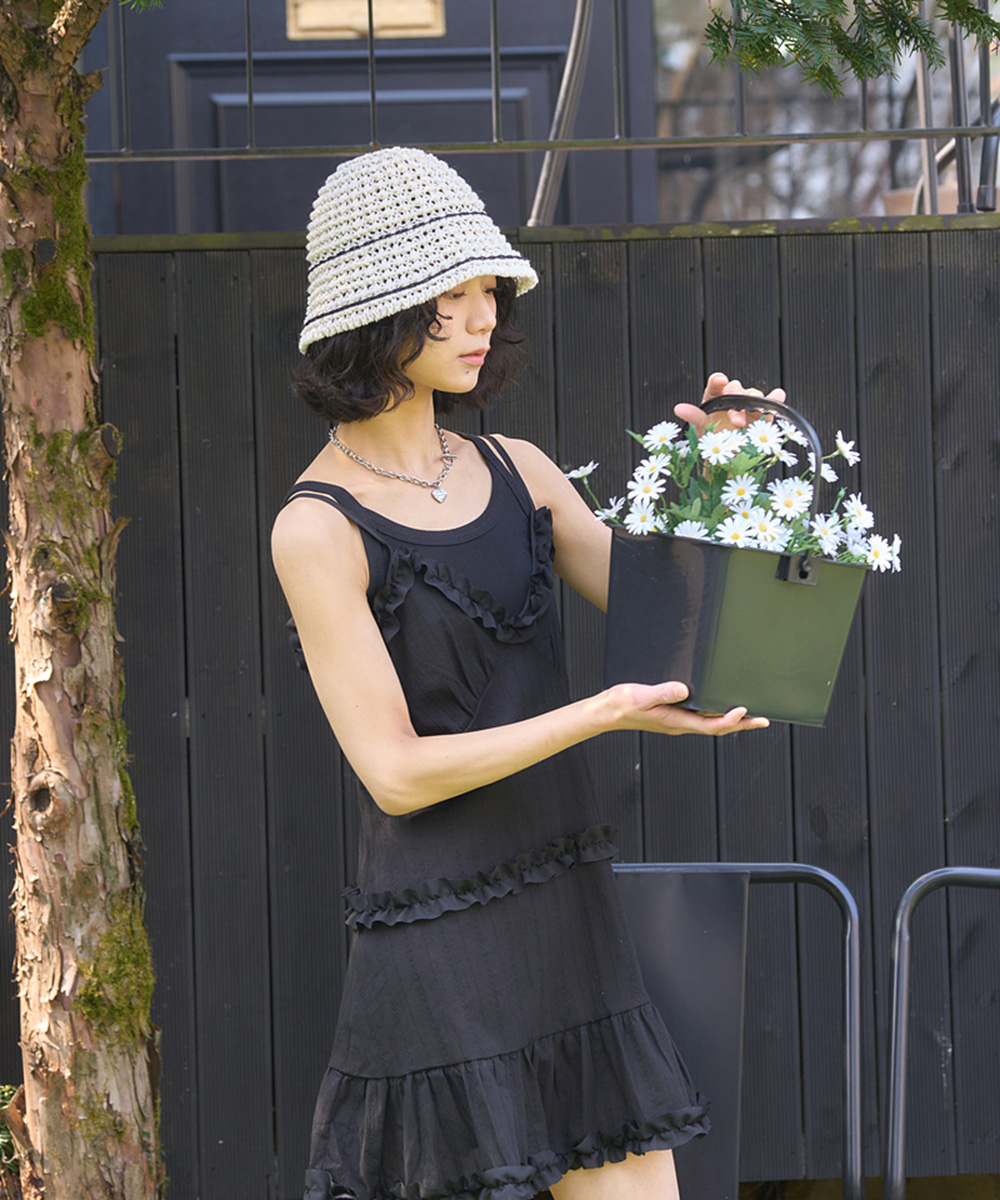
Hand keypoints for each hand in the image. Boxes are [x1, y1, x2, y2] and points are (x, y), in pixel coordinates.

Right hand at [604, 681, 769, 736]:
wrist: (608, 711)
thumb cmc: (623, 704)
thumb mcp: (642, 695)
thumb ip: (663, 692)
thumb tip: (684, 689)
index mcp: (676, 722)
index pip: (710, 725)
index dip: (730, 720)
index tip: (744, 710)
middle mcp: (681, 724)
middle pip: (717, 727)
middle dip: (741, 724)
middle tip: (764, 720)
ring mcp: (678, 721)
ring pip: (711, 722)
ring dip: (732, 720)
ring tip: (751, 714)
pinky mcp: (674, 714)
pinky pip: (701, 717)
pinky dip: (717, 713)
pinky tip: (721, 706)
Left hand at [673, 372, 786, 437]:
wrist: (727, 459)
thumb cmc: (711, 440)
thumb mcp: (701, 429)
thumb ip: (693, 416)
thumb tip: (678, 408)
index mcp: (715, 396)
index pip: (716, 383)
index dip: (719, 380)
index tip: (721, 381)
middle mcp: (732, 398)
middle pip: (736, 390)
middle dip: (736, 401)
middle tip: (735, 421)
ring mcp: (748, 405)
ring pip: (753, 395)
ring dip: (752, 404)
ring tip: (746, 423)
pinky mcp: (763, 414)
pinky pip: (770, 403)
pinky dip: (774, 398)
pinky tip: (777, 394)